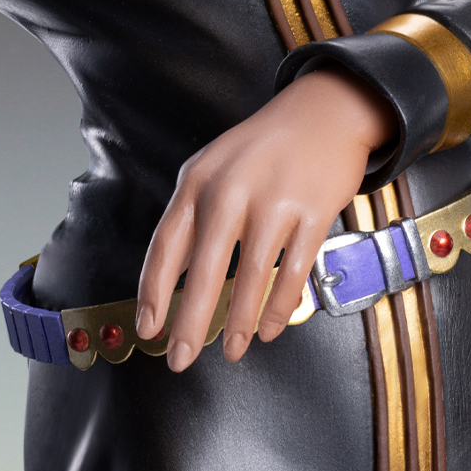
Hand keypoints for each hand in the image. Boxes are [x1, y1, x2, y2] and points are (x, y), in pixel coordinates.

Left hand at [136, 68, 397, 371]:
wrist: (322, 112)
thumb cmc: (261, 149)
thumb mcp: (212, 169)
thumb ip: (192, 216)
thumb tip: (171, 280)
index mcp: (197, 181)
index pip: (166, 246)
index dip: (154, 293)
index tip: (148, 329)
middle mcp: (230, 190)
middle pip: (204, 270)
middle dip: (190, 323)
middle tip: (182, 359)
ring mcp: (274, 201)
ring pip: (251, 278)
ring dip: (240, 323)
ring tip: (233, 351)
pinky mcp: (313, 212)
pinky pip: (293, 272)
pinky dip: (279, 308)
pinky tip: (270, 328)